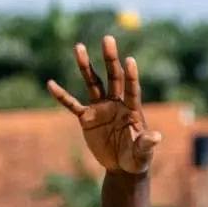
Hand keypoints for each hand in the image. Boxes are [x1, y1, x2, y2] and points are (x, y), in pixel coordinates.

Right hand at [47, 35, 162, 174]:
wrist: (122, 167)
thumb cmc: (137, 159)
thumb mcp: (142, 154)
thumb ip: (146, 144)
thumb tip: (156, 137)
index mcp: (132, 109)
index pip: (132, 89)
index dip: (131, 76)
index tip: (129, 60)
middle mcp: (117, 103)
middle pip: (113, 77)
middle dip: (110, 59)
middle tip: (107, 39)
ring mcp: (101, 108)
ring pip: (93, 83)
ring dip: (86, 66)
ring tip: (79, 47)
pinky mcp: (87, 118)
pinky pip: (72, 105)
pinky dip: (62, 96)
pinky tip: (51, 85)